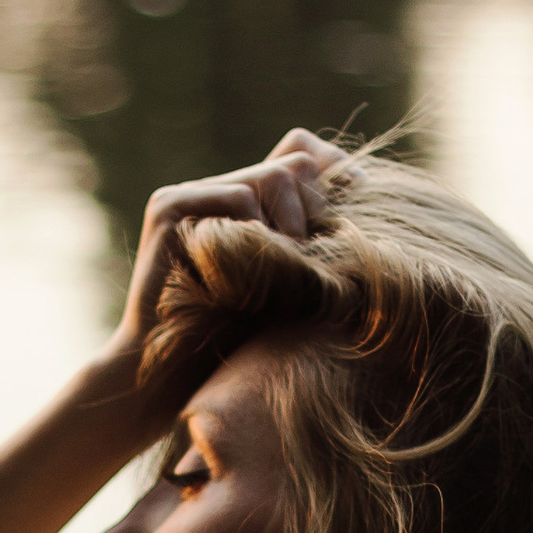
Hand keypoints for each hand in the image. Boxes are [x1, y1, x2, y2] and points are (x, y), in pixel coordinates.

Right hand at [109, 129, 350, 365]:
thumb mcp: (299, 283)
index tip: (342, 232)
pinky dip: (256, 231)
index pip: (302, 157)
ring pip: (274, 177)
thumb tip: (363, 182)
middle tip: (306, 264)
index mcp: (249, 205)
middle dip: (314, 213)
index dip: (332, 185)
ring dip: (290, 229)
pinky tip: (251, 270)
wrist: (176, 375)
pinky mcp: (169, 205)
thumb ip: (320, 238)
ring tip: (283, 273)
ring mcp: (193, 194)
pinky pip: (238, 194)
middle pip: (297, 165)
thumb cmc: (243, 340)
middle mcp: (220, 191)